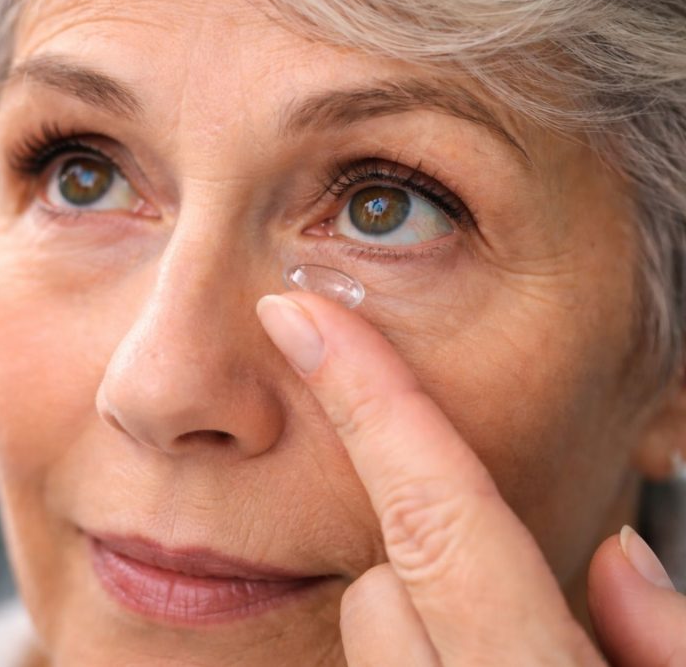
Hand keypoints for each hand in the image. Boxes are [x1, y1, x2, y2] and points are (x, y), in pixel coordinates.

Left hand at [256, 292, 685, 665]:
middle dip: (431, 565)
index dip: (371, 403)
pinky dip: (420, 661)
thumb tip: (617, 557)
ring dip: (424, 621)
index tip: (301, 316)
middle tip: (509, 603)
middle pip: (378, 584)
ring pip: (371, 631)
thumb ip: (669, 635)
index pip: (439, 521)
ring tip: (497, 655)